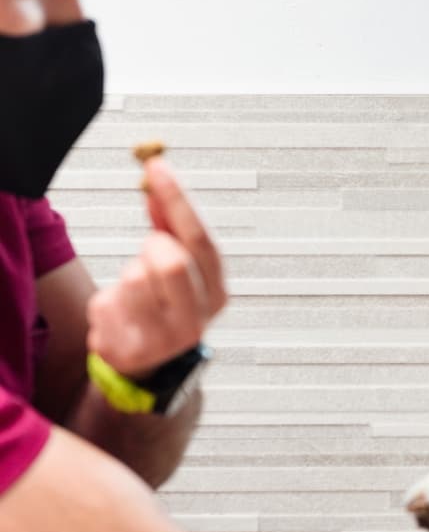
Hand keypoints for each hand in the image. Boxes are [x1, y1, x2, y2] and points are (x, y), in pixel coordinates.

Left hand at [87, 158, 226, 376]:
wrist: (146, 363)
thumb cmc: (163, 307)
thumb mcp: (178, 268)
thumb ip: (170, 227)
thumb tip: (158, 183)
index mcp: (217, 294)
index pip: (199, 239)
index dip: (177, 200)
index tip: (157, 167)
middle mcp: (198, 319)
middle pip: (171, 258)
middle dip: (152, 247)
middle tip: (150, 255)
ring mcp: (165, 339)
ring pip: (136, 276)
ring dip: (129, 275)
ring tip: (136, 293)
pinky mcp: (131, 349)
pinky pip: (109, 300)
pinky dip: (109, 300)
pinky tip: (122, 313)